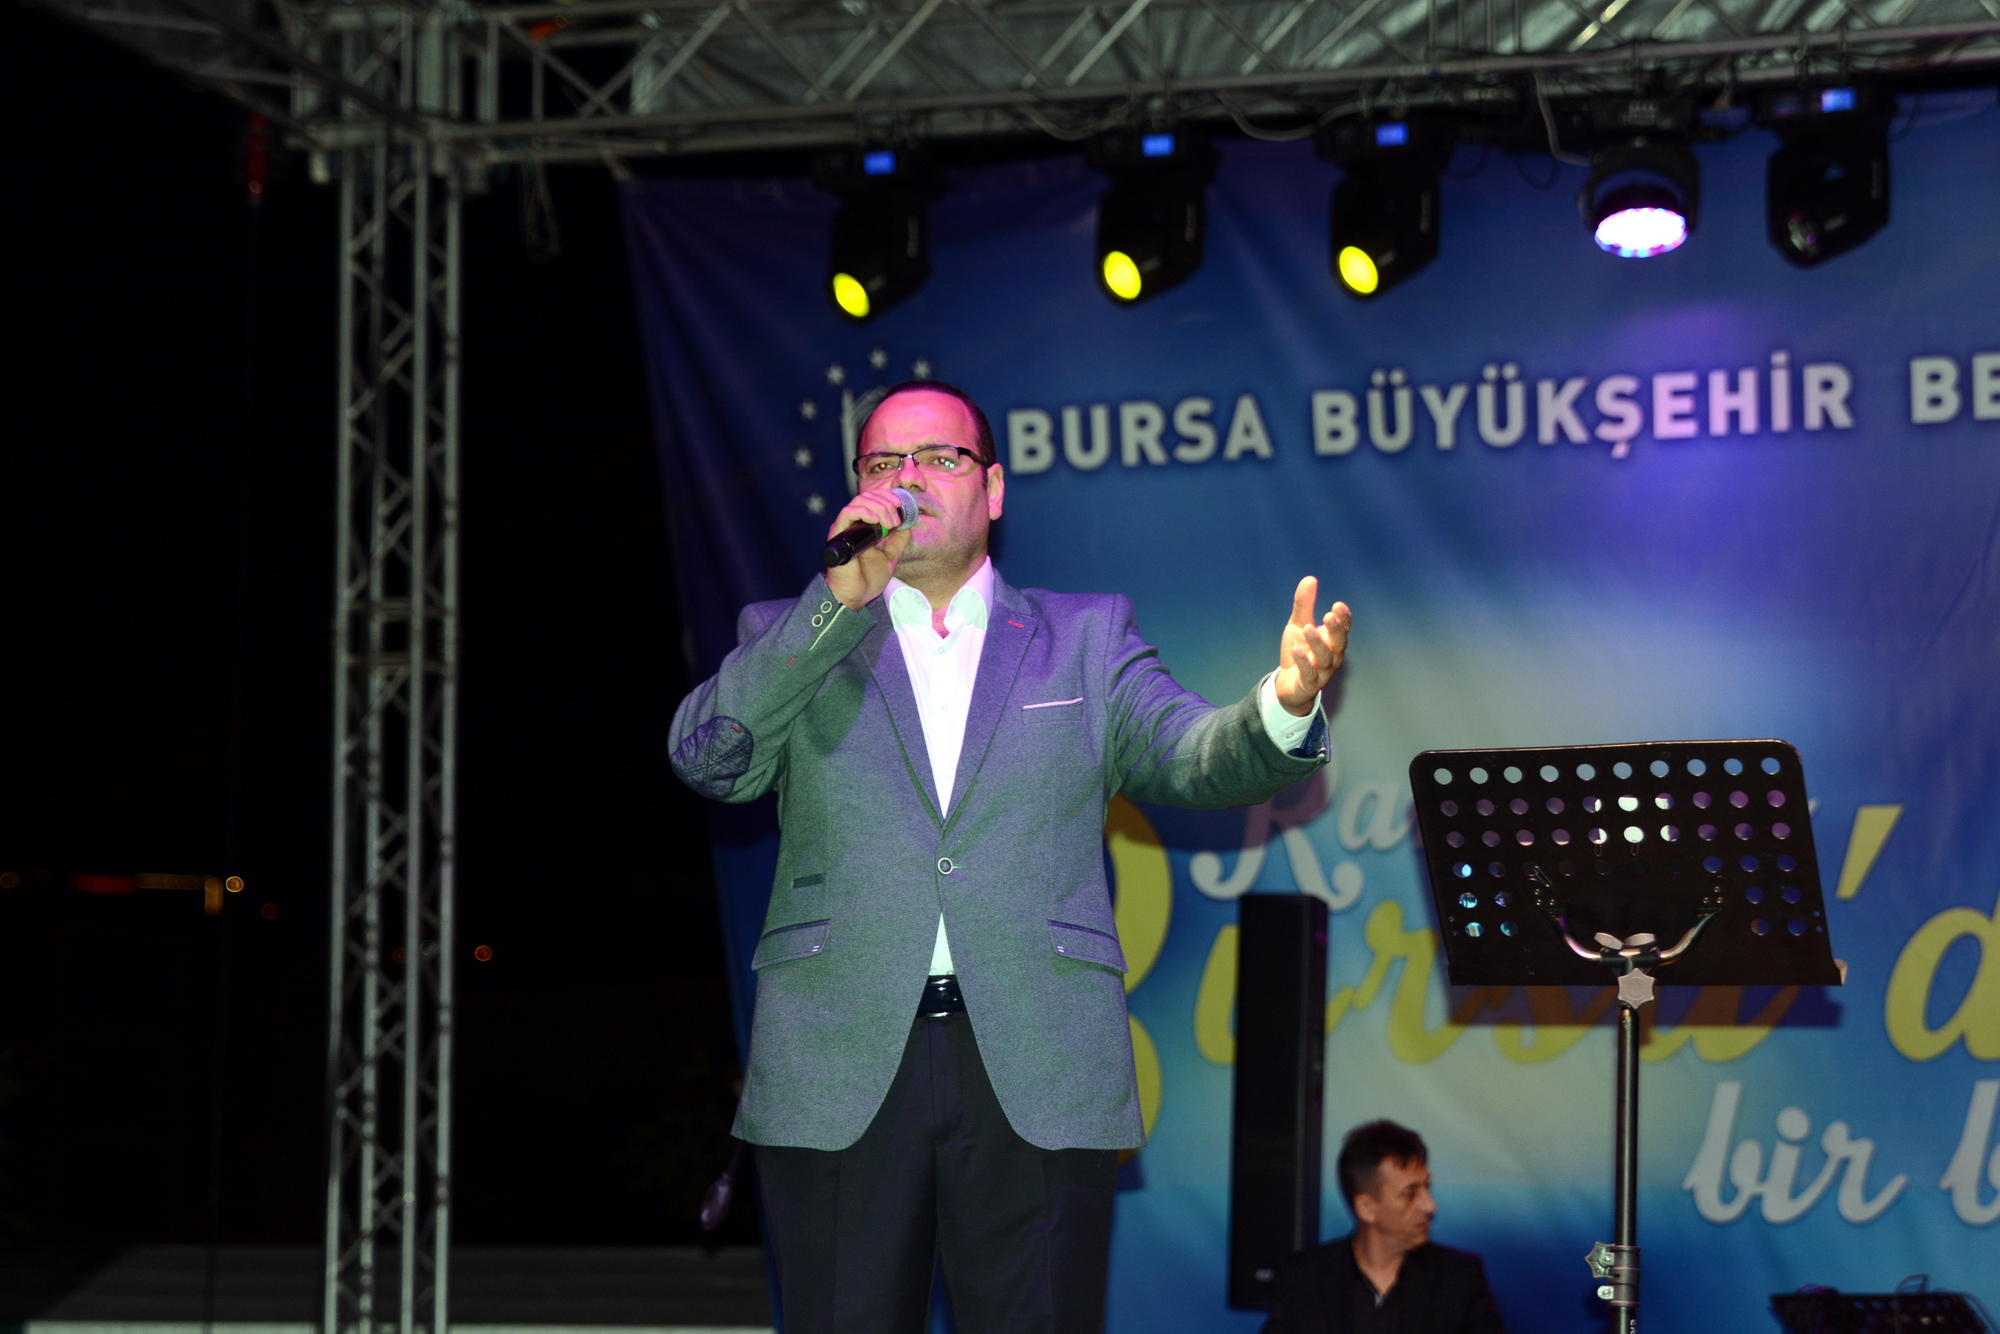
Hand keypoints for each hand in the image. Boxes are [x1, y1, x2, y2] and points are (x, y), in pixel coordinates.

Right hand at [824, 488, 915, 609]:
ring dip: (879, 507)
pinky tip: (875, 521)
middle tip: (896, 519)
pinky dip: (864, 512)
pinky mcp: (838, 534)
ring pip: (859, 501)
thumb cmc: (868, 579)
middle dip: (886, 502)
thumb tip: (907, 526)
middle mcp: (853, 525)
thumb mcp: (890, 556)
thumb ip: (898, 542)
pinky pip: (847, 513)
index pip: (873, 499)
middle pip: (868, 496)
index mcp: (863, 527)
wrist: (855, 596)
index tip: (901, 505)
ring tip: (889, 523)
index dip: (888, 497)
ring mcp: (845, 528)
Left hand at [1274, 576, 1350, 716]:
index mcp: (1332, 642)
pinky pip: (1309, 674)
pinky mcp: (1309, 684)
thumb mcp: (1298, 625)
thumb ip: (1304, 605)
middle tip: (1329, 615)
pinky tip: (1298, 650)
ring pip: (1325, 658)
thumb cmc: (1299, 652)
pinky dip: (1305, 663)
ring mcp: (1322, 672)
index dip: (1343, 618)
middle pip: (1339, 643)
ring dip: (1318, 644)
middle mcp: (1332, 656)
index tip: (1338, 605)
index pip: (1343, 629)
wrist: (1287, 685)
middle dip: (1336, 629)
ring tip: (1308, 630)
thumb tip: (1310, 579)